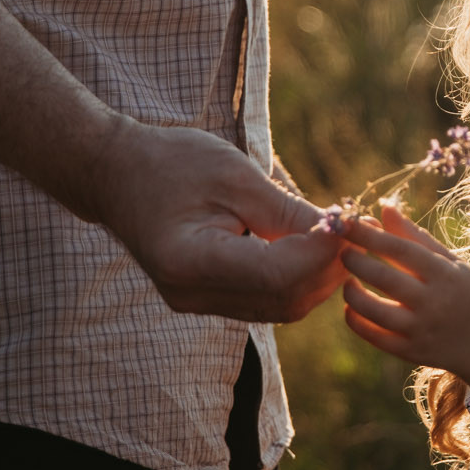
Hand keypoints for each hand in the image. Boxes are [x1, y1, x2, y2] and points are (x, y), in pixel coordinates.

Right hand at [89, 119, 345, 321]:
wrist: (115, 174)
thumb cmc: (170, 162)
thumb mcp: (235, 176)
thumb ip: (287, 213)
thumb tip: (341, 234)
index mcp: (189, 261)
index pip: (277, 274)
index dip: (322, 254)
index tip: (348, 223)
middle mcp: (189, 294)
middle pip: (283, 299)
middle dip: (327, 269)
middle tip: (354, 231)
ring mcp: (195, 302)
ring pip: (279, 307)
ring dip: (316, 277)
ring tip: (337, 238)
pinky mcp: (204, 299)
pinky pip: (264, 300)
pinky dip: (294, 278)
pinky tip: (309, 248)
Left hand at [340, 203, 469, 372]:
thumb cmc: (463, 292)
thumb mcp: (450, 261)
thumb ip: (415, 236)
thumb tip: (384, 208)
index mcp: (445, 274)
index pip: (400, 248)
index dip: (369, 235)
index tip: (347, 225)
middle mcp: (433, 302)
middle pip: (383, 278)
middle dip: (355, 261)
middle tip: (344, 253)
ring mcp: (421, 330)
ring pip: (373, 310)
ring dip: (351, 293)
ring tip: (348, 282)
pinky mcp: (410, 352)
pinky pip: (373, 336)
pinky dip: (355, 320)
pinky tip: (353, 307)